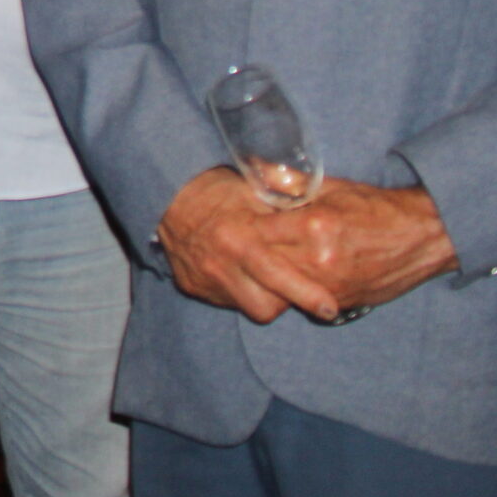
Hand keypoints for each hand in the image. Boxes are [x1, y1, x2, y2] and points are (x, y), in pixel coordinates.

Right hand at [155, 166, 343, 323]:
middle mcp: (224, 260)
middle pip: (269, 301)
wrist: (165, 196)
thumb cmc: (219, 190)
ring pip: (254, 307)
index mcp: (242, 233)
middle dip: (300, 304)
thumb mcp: (254, 189)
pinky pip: (229, 302)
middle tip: (327, 307)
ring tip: (282, 284)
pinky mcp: (194, 287)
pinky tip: (249, 277)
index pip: (281, 268)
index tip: (332, 303)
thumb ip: (287, 204)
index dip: (309, 290)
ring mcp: (208, 277)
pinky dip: (244, 293)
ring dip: (273, 299)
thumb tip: (325, 215)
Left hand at [249, 177, 457, 311]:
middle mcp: (320, 260)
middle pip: (264, 263)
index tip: (227, 222)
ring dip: (262, 276)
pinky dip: (287, 288)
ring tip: (249, 264)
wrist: (422, 238)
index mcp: (315, 226)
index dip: (241, 227)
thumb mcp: (333, 187)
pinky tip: (278, 277)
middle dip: (246, 255)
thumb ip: (291, 182)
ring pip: (278, 286)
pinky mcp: (341, 302)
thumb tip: (255, 170)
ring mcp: (330, 285)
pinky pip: (301, 298)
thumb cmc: (376, 207)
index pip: (259, 231)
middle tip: (229, 247)